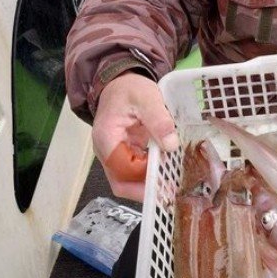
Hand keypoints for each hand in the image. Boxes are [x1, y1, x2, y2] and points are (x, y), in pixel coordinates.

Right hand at [92, 72, 178, 200]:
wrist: (119, 84)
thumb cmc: (129, 89)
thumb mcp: (146, 97)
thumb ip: (159, 119)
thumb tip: (171, 144)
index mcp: (106, 137)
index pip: (122, 168)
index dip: (143, 176)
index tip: (165, 175)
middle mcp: (105, 152)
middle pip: (121, 182)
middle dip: (145, 191)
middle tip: (170, 192)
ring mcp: (113, 156)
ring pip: (127, 182)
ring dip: (148, 187)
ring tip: (171, 188)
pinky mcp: (124, 156)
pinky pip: (134, 174)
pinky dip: (149, 177)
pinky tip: (166, 176)